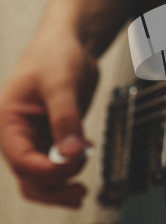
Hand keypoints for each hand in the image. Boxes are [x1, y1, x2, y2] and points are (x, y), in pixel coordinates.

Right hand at [0, 26, 97, 206]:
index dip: (47, 170)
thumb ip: (66, 118)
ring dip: (62, 184)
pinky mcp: (55, 135)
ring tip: (83, 188)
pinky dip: (71, 166)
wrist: (70, 43)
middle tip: (80, 192)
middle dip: (53, 188)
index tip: (72, 164)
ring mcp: (37, 136)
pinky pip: (59, 161)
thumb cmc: (56, 55)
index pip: (21, 160)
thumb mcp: (62, 84)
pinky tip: (86, 155)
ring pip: (44, 175)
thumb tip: (72, 152)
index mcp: (8, 122)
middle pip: (29, 176)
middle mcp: (19, 134)